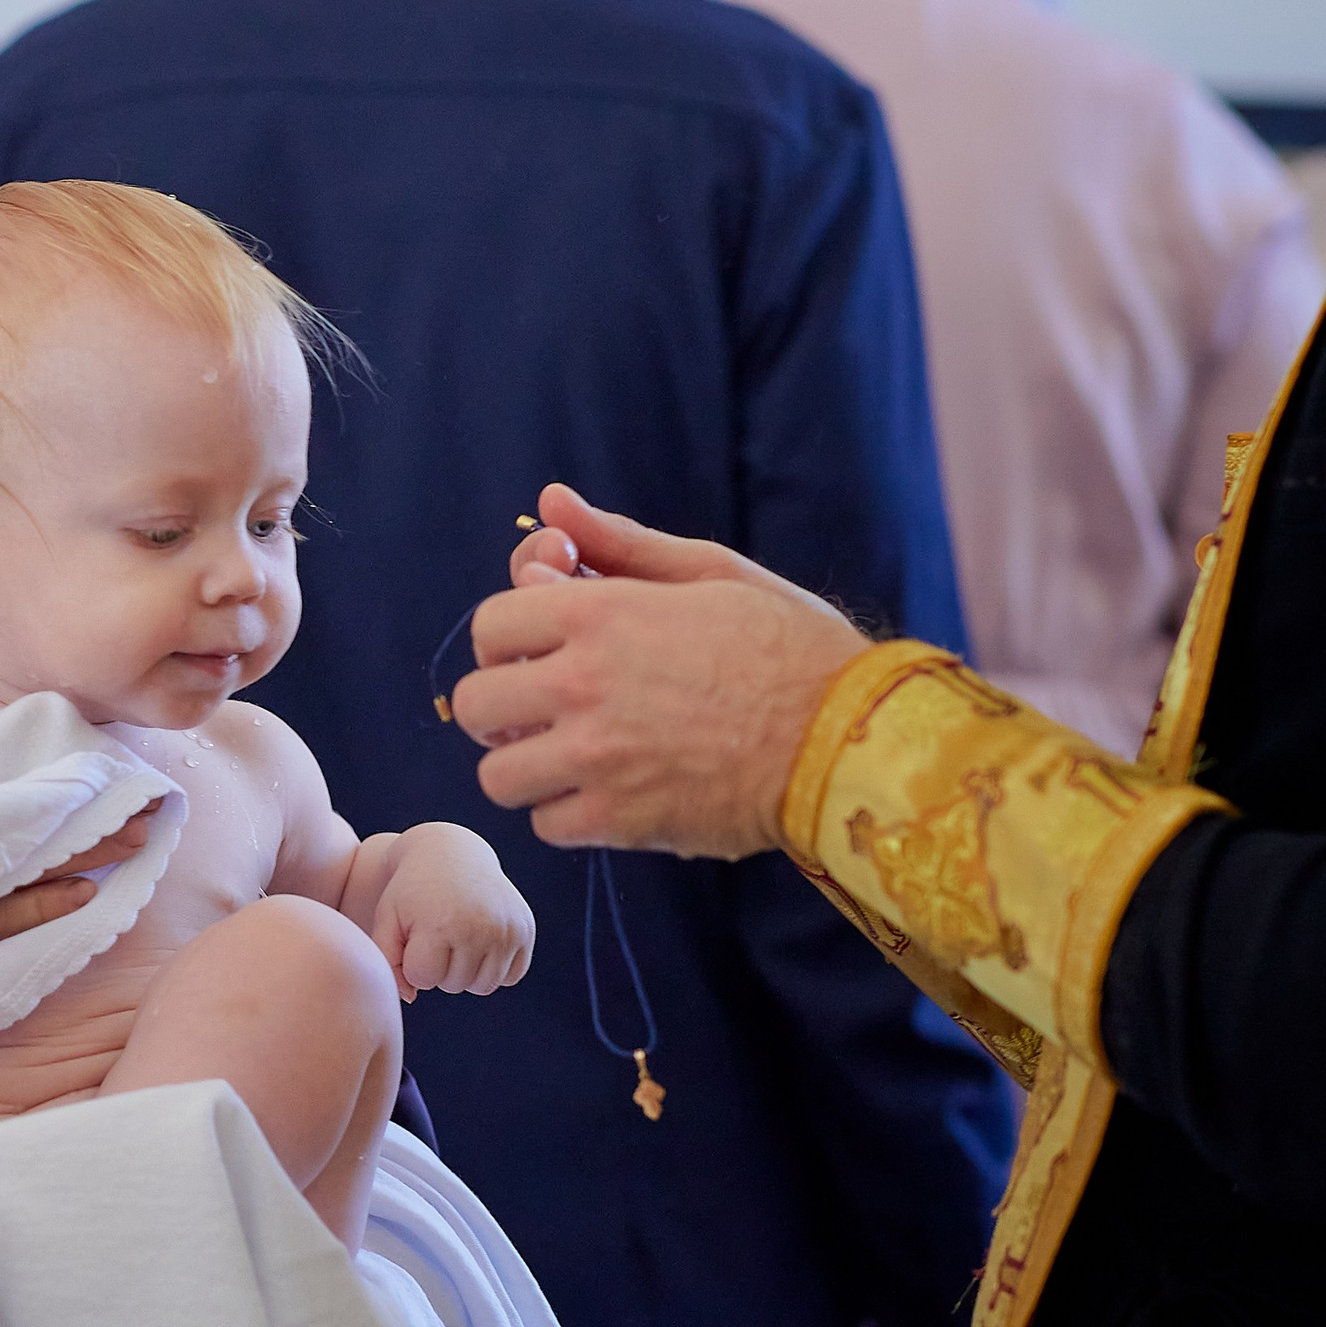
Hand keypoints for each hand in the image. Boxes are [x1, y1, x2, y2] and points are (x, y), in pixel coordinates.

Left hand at [369, 824, 536, 999]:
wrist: (452, 852)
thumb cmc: (411, 890)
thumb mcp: (387, 919)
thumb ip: (388, 962)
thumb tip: (411, 998)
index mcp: (441, 924)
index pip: (423, 979)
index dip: (413, 961)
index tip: (413, 935)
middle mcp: (479, 928)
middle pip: (453, 984)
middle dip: (440, 966)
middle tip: (436, 931)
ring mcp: (506, 929)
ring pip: (483, 986)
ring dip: (466, 971)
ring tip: (456, 938)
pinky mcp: (525, 930)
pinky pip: (510, 976)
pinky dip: (494, 967)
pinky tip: (480, 941)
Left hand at [451, 483, 865, 856]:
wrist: (849, 735)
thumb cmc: (786, 645)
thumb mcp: (707, 573)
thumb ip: (618, 542)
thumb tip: (550, 501)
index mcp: (600, 613)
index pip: (490, 625)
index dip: (509, 640)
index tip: (541, 652)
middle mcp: (583, 682)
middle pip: (476, 704)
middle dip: (503, 706)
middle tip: (545, 711)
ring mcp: (597, 757)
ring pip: (498, 775)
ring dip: (527, 768)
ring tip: (572, 758)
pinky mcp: (620, 820)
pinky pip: (546, 825)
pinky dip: (568, 814)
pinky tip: (608, 793)